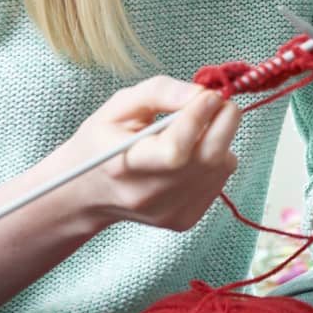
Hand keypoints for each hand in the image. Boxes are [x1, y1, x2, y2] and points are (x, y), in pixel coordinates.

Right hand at [67, 75, 241, 231]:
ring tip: (195, 131)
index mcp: (125, 165)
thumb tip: (201, 93)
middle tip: (219, 102)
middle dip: (224, 122)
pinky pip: (219, 182)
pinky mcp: (185, 219)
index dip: (198, 116)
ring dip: (220, 140)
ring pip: (221, 168)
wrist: (88, 193)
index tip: (209, 93)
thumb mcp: (118, 107)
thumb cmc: (103, 142)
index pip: (175, 148)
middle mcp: (149, 195)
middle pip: (209, 159)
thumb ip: (159, 93)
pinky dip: (215, 161)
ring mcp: (170, 211)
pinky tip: (191, 156)